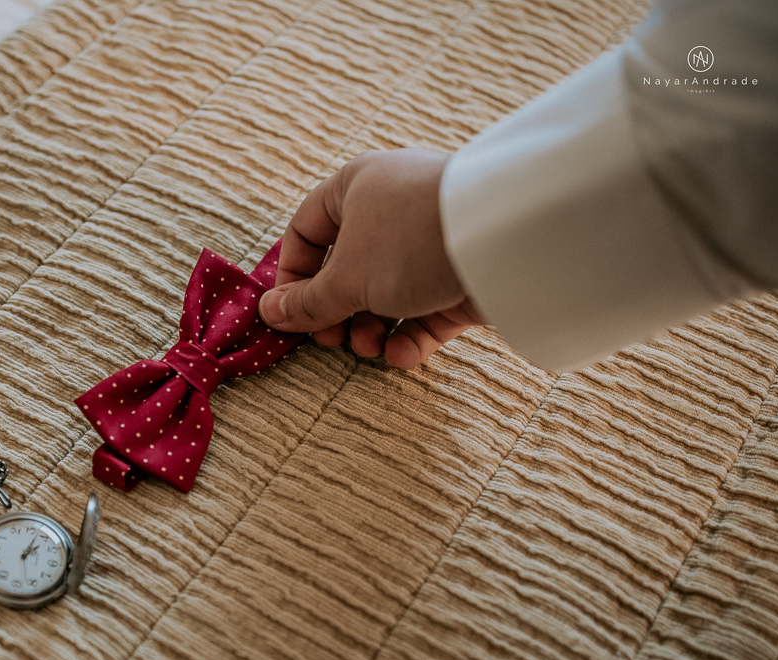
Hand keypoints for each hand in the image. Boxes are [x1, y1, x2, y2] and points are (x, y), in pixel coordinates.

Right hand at [259, 149, 482, 369]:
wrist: (507, 241)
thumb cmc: (411, 241)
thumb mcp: (346, 278)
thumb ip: (306, 302)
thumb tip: (269, 313)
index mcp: (355, 187)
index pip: (305, 231)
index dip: (292, 277)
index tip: (291, 315)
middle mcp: (391, 207)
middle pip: (346, 267)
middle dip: (336, 312)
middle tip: (333, 339)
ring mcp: (430, 240)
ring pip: (385, 292)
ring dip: (370, 328)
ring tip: (370, 348)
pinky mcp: (462, 272)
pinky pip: (425, 307)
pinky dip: (410, 335)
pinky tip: (403, 355)